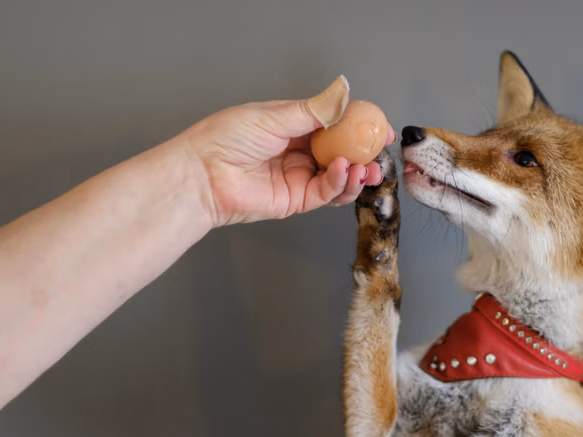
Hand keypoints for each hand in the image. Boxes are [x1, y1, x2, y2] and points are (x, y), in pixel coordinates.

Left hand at [179, 77, 395, 225]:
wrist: (202, 175)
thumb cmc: (224, 139)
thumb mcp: (274, 116)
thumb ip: (314, 110)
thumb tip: (344, 91)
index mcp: (292, 125)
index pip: (333, 124)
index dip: (358, 126)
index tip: (378, 126)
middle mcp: (298, 151)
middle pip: (341, 152)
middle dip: (364, 153)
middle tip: (381, 150)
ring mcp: (298, 177)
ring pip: (338, 176)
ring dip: (357, 172)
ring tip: (366, 167)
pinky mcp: (296, 200)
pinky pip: (325, 192)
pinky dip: (339, 184)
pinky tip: (345, 171)